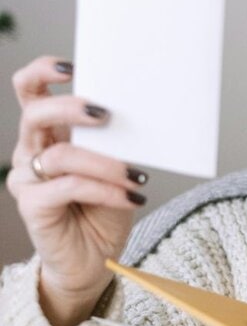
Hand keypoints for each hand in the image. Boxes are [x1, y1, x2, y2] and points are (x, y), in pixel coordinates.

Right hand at [6, 56, 148, 325]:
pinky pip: (70, 187)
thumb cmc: (105, 208)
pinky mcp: (32, 206)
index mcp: (49, 131)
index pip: (31, 89)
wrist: (95, 260)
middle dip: (71, 107)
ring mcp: (28, 178)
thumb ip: (115, 141)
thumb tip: (140, 112)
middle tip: (106, 114)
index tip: (72, 65)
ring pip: (60, 154)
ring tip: (135, 174)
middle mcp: (32, 149)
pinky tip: (130, 196)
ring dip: (104, 162)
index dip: (44, 71)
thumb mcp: (116, 167)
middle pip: (35, 112)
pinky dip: (105, 190)